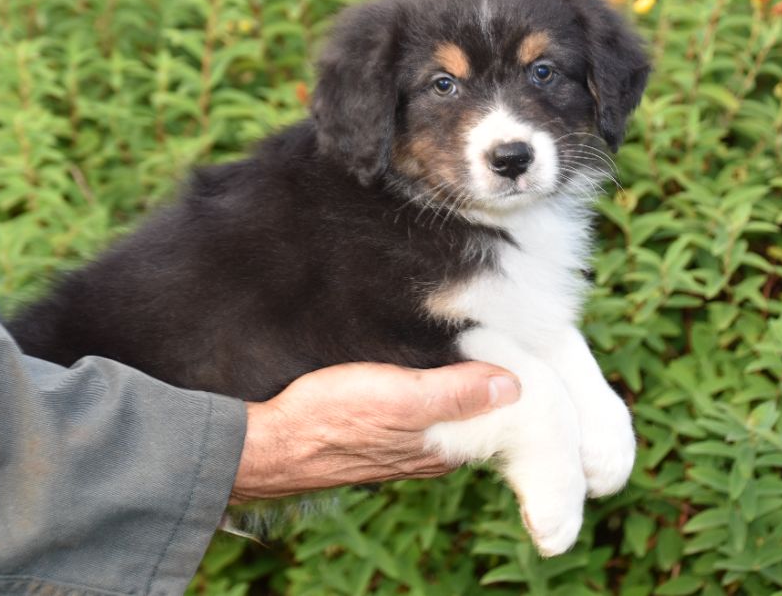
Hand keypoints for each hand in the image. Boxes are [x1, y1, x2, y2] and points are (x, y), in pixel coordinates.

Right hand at [230, 361, 520, 502]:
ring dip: (455, 377)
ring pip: (446, 407)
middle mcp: (429, 452)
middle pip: (475, 411)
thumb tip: (516, 387)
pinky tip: (419, 359)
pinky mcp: (376, 431)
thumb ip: (456, 395)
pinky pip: (417, 406)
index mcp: (444, 450)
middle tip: (493, 329)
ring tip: (462, 334)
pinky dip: (426, 384)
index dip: (510, 379)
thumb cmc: (330, 417)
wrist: (266, 443)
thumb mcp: (400, 399)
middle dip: (486, 375)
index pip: (499, 417)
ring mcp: (402, 444)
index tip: (515, 341)